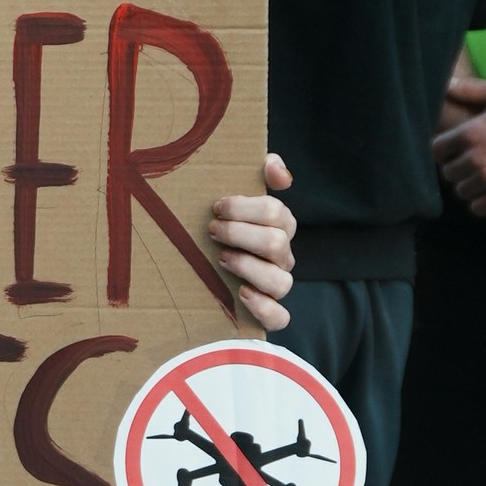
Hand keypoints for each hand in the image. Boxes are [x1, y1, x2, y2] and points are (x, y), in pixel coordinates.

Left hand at [207, 151, 296, 336]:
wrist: (202, 258)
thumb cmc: (223, 220)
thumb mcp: (238, 189)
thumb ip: (263, 168)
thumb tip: (277, 170)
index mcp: (279, 225)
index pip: (276, 212)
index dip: (245, 208)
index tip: (216, 207)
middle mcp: (282, 255)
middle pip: (276, 243)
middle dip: (240, 234)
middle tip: (212, 230)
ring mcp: (276, 283)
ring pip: (281, 281)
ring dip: (248, 267)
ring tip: (222, 259)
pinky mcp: (268, 311)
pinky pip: (280, 317)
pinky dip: (263, 307)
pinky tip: (242, 294)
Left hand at [435, 73, 485, 216]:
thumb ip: (472, 90)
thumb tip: (447, 85)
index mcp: (472, 132)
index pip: (437, 150)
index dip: (444, 150)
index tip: (454, 150)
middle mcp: (478, 159)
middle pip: (449, 173)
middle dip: (457, 168)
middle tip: (471, 164)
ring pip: (462, 191)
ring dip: (469, 186)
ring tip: (482, 178)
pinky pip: (478, 208)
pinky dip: (481, 202)